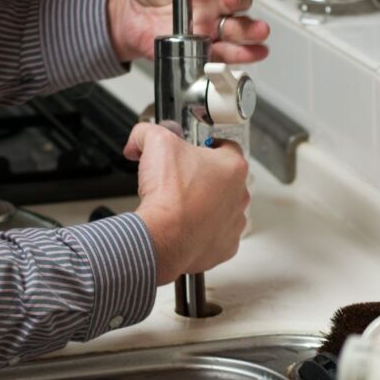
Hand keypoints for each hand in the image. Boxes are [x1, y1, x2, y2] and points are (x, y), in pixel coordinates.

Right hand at [124, 123, 249, 285]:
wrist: (162, 237)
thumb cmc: (169, 196)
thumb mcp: (155, 143)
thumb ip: (148, 132)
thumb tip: (140, 138)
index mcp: (232, 167)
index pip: (227, 147)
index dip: (206, 146)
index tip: (194, 150)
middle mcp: (239, 195)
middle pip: (224, 179)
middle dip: (203, 177)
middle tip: (180, 178)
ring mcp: (234, 223)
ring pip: (222, 208)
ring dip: (205, 205)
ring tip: (180, 205)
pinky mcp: (225, 247)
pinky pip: (215, 235)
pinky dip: (201, 231)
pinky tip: (184, 226)